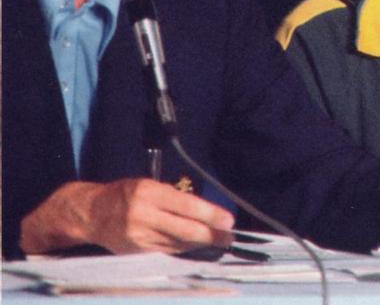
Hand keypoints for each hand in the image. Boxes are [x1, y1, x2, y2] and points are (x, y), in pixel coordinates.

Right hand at [19, 179, 235, 255]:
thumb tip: (202, 212)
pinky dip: (182, 249)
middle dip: (210, 234)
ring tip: (217, 241)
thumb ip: (172, 198)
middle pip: (184, 229)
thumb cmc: (124, 194)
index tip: (227, 219)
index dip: (209, 214)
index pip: (186, 205)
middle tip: (228, 236)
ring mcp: (138, 237)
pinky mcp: (135, 253)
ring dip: (199, 243)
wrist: (92, 214)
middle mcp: (143, 215)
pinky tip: (194, 247)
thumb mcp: (148, 185)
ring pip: (177, 243)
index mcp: (148, 192)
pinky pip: (165, 251)